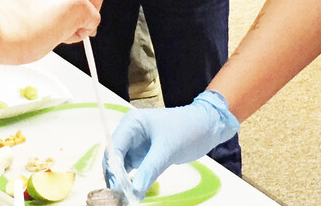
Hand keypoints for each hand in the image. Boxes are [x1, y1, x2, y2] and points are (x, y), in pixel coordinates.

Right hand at [105, 90, 238, 199]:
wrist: (207, 127)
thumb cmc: (187, 130)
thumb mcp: (168, 150)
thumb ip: (150, 169)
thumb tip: (134, 191)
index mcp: (132, 123)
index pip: (114, 146)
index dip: (112, 166)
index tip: (116, 186)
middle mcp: (130, 132)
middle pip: (113, 156)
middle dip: (114, 175)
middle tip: (118, 195)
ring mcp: (135, 144)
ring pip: (120, 165)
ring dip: (120, 180)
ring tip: (123, 197)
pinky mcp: (143, 155)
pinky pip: (131, 170)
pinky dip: (130, 181)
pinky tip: (131, 192)